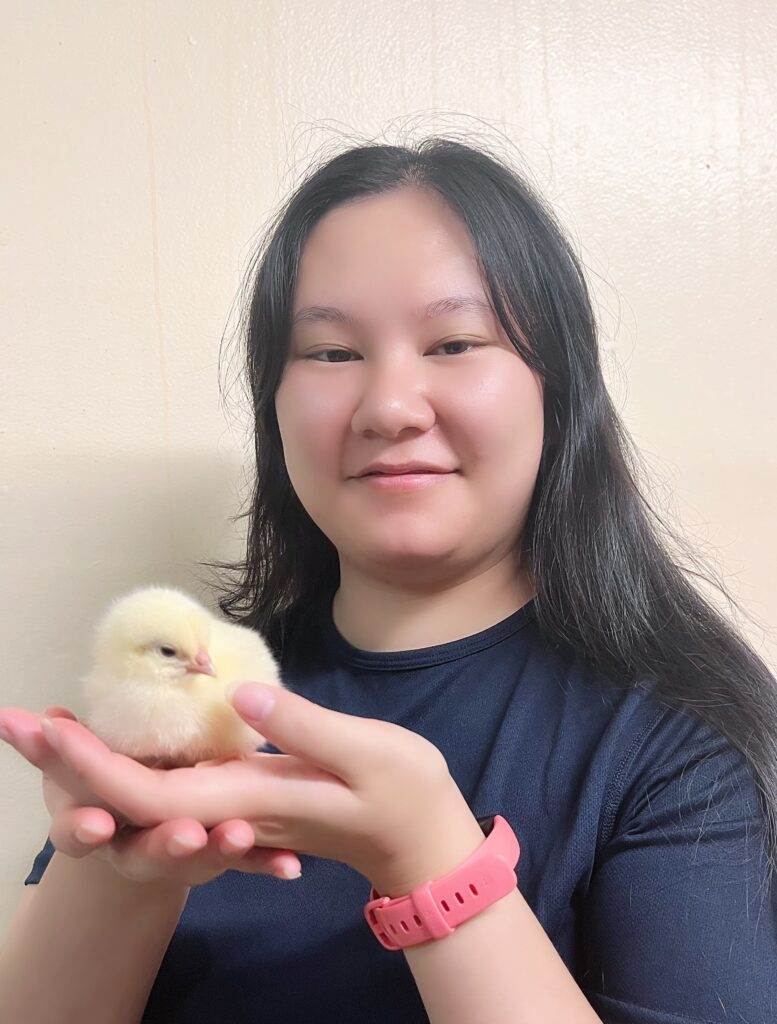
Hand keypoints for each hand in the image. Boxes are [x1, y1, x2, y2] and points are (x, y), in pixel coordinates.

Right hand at [0, 706, 301, 885]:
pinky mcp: (214, 854)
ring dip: (219, 851)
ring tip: (241, 835)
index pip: (79, 830)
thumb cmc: (103, 782)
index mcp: (94, 821)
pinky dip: (265, 863)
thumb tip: (24, 716)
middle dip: (165, 845)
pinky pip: (243, 864)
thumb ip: (58, 748)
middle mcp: (132, 848)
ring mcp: (176, 856)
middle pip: (144, 854)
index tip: (96, 824)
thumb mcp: (74, 764)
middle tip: (187, 834)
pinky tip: (292, 865)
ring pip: (196, 860)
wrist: (133, 828)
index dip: (83, 829)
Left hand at [2, 686, 485, 895]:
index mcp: (248, 799)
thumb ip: (303, 726)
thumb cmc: (405, 798)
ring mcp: (237, 807)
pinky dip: (134, 764)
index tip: (41, 726)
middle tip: (14, 719)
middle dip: (68, 760)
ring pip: (147, 793)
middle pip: (129, 794)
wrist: (424, 844)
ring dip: (92, 763)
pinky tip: (115, 740)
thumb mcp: (366, 755)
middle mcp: (229, 810)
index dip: (88, 762)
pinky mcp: (248, 796)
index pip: (148, 791)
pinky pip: (175, 786)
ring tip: (44, 727)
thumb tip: (237, 698)